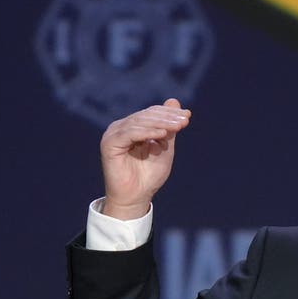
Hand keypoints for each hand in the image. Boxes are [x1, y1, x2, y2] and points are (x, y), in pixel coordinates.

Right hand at [99, 98, 190, 219]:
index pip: (152, 113)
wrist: (136, 198)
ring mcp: (113, 134)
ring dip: (161, 123)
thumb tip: (174, 100)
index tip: (188, 116)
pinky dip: (147, 132)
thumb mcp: (164, 148)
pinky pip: (130, 133)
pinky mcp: (109, 144)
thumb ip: (169, 127)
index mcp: (132, 127)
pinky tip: (162, 134)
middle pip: (146, 116)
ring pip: (140, 122)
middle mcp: (120, 128)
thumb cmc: (149, 175)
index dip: (170, 113)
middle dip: (168, 117)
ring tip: (178, 127)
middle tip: (185, 120)